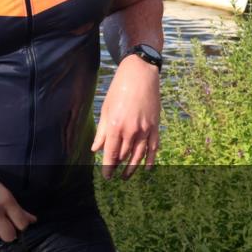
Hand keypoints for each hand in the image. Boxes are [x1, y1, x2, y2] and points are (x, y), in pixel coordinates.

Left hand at [92, 54, 160, 179]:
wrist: (139, 75)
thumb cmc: (118, 90)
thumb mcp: (105, 109)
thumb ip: (101, 132)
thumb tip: (95, 149)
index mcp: (115, 125)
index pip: (110, 154)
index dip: (108, 167)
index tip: (106, 176)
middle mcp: (131, 130)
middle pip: (123, 155)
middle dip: (118, 166)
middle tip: (114, 174)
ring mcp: (145, 129)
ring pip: (139, 155)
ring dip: (132, 168)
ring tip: (127, 176)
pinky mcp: (155, 126)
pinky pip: (154, 148)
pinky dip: (150, 160)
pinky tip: (147, 168)